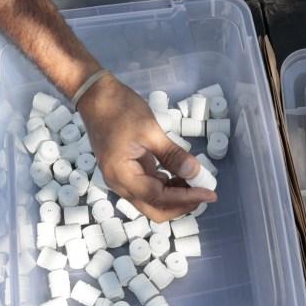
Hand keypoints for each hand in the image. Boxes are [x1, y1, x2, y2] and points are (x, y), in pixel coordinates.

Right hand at [77, 73, 216, 220]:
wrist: (95, 96)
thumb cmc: (119, 109)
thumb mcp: (150, 130)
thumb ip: (173, 155)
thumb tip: (195, 173)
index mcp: (122, 175)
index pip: (158, 197)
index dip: (186, 198)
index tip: (209, 193)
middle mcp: (119, 183)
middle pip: (153, 209)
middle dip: (180, 205)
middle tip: (204, 192)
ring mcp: (121, 178)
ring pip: (151, 200)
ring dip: (174, 196)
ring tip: (196, 182)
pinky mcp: (126, 170)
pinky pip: (148, 187)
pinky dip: (166, 186)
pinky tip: (181, 175)